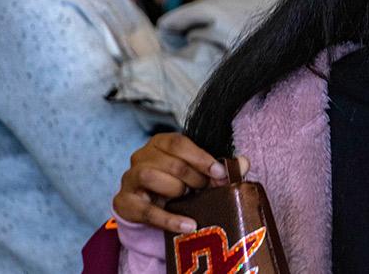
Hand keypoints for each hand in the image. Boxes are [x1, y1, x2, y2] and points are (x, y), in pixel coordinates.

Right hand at [112, 133, 247, 233]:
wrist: (151, 209)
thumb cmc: (178, 184)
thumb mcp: (199, 174)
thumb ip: (220, 168)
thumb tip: (244, 162)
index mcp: (160, 143)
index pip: (178, 143)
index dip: (200, 157)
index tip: (219, 172)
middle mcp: (141, 157)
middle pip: (169, 162)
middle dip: (193, 177)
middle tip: (205, 189)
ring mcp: (129, 179)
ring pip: (150, 176)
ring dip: (176, 189)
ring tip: (189, 199)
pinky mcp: (124, 203)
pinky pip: (146, 210)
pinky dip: (169, 219)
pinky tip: (189, 224)